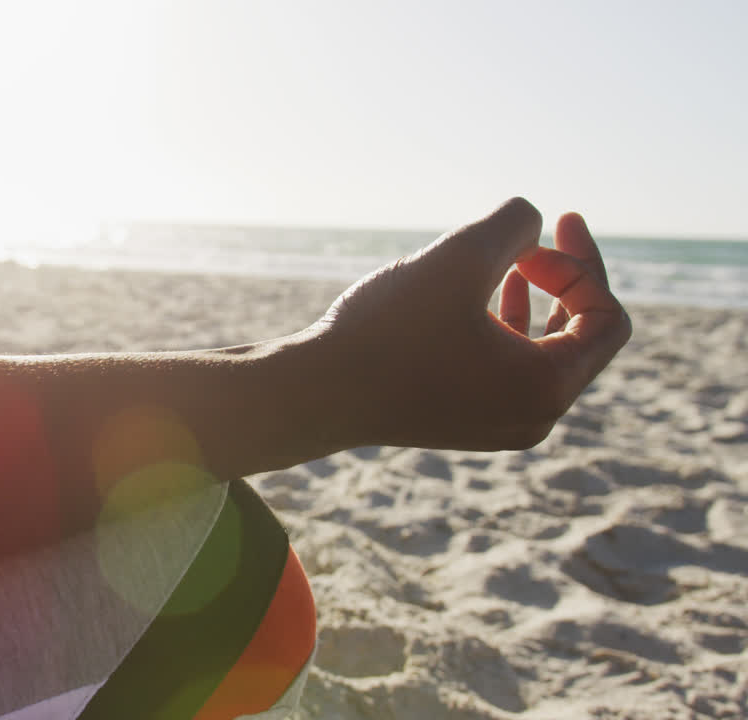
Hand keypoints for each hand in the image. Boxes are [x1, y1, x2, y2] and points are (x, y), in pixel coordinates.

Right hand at [290, 198, 629, 451]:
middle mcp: (531, 419)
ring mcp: (494, 427)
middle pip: (579, 339)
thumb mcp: (459, 256)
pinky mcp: (459, 422)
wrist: (312, 393)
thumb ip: (514, 223)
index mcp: (547, 388)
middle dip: (562, 280)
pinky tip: (467, 298)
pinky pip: (504, 370)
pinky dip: (500, 328)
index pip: (605, 319)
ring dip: (531, 301)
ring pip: (540, 354)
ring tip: (506, 262)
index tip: (542, 235)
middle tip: (531, 241)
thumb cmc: (386, 331)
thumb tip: (531, 223)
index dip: (584, 264)